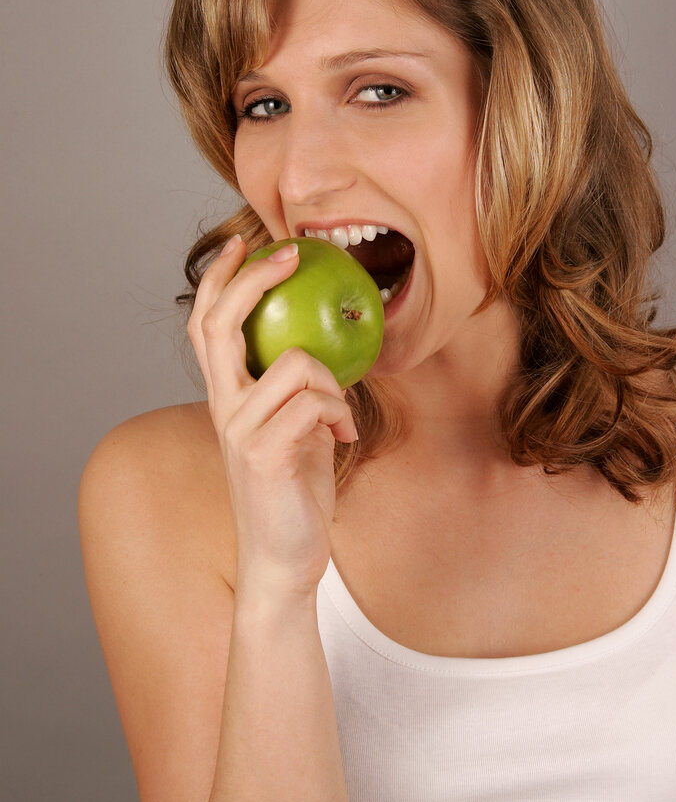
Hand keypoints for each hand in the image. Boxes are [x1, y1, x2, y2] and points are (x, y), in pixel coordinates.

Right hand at [186, 237, 359, 598]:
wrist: (286, 558)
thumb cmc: (297, 490)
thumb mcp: (299, 427)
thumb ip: (299, 389)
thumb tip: (328, 346)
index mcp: (227, 397)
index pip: (206, 324)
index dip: (220, 279)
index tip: (245, 243)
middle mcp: (222, 407)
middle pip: (219, 324)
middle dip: (252, 278)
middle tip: (289, 253)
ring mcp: (238, 430)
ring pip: (294, 362)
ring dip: (332, 381)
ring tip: (340, 413)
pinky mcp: (262, 453)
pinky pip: (314, 401)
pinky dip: (340, 410)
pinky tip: (343, 436)